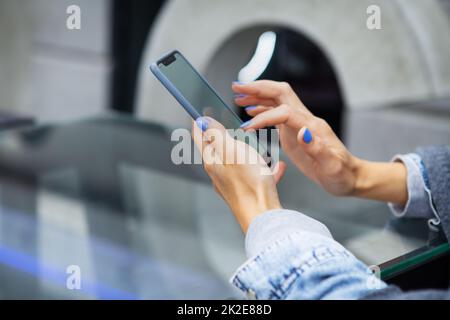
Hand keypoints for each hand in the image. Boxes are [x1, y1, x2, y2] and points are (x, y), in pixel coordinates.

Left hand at [192, 117, 285, 231]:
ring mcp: (233, 184)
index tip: (200, 114)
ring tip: (256, 144)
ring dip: (245, 151)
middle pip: (218, 150)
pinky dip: (264, 168)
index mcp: (212, 161)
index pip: (200, 138)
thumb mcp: (231, 150)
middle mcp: (219, 173)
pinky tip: (278, 166)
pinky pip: (255, 176)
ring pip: (237, 162)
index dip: (200, 124)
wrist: (262, 216)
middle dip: (222, 136)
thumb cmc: (249, 183)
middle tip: (226, 125)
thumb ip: (217, 135)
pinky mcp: (247, 193)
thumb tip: (202, 121)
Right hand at [232, 81, 406, 204]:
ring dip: (258, 95)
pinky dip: (262, 109)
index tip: (246, 128)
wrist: (350, 177)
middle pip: (280, 93)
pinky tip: (251, 111)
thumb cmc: (341, 175)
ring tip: (238, 96)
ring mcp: (300, 123)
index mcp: (312, 127)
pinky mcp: (296, 131)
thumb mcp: (331, 166)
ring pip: (277, 100)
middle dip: (258, 88)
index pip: (283, 112)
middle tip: (237, 87)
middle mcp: (305, 120)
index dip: (263, 116)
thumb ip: (317, 148)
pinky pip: (277, 113)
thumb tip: (303, 132)